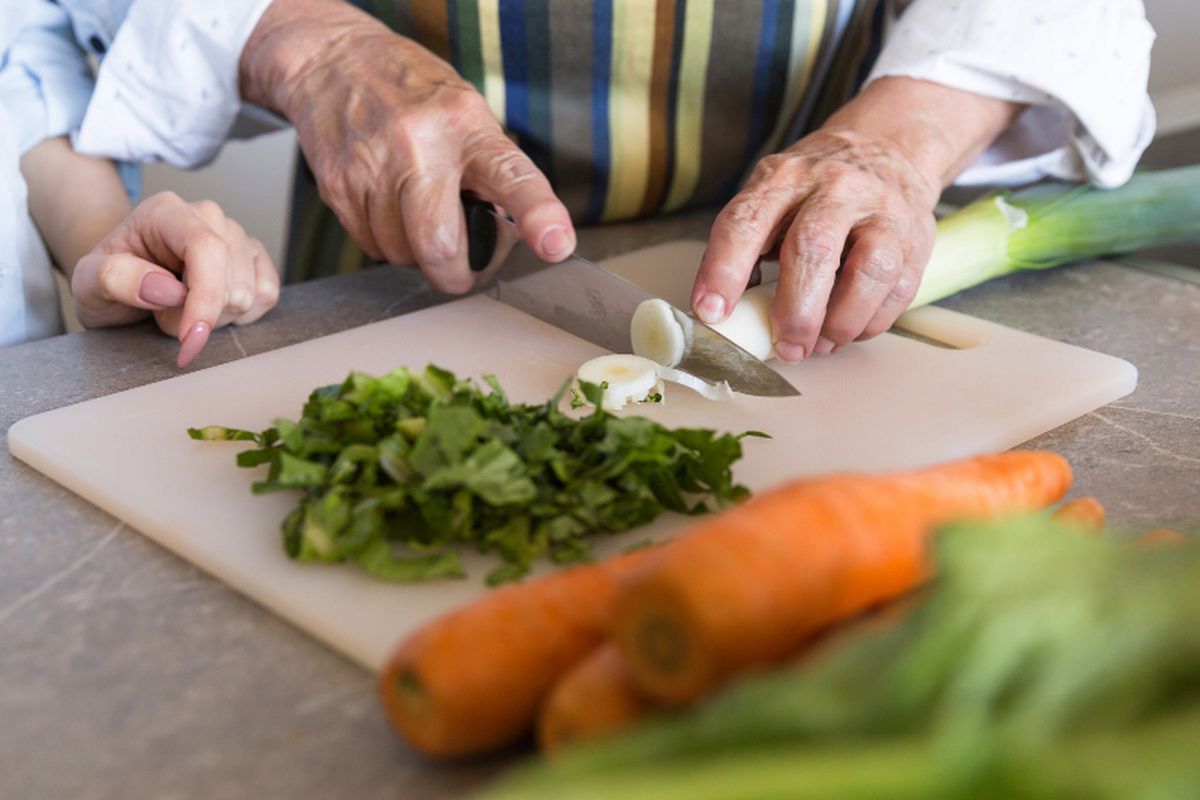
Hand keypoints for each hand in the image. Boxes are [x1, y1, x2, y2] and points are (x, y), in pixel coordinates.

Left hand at [72, 192, 279, 366]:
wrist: (119, 282)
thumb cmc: (107, 280)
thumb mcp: (86, 283)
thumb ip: (115, 278)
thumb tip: (166, 287)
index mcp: (167, 212)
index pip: (206, 248)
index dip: (205, 297)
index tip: (190, 338)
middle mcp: (208, 217)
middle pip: (231, 281)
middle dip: (199, 314)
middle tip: (162, 315)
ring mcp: (236, 236)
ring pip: (250, 294)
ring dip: (215, 318)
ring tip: (182, 310)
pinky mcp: (254, 258)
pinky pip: (268, 295)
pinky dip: (241, 315)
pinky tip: (212, 309)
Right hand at [240, 0, 574, 293]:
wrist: (334, 59)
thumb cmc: (412, 93)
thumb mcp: (466, 114)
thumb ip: (490, 171)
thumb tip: (510, 236)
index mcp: (466, 125)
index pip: (511, 175)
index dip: (538, 215)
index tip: (556, 245)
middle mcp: (420, 144)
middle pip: (440, 245)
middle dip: (454, 274)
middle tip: (460, 272)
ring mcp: (373, 165)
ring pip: (401, 254)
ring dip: (413, 252)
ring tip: (413, 212)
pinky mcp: (338, 185)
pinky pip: (370, 245)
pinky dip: (383, 240)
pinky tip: (384, 205)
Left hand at [692, 78, 1021, 360]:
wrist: (889, 150)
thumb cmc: (815, 190)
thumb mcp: (772, 198)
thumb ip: (747, 247)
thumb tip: (723, 314)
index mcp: (783, 178)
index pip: (745, 222)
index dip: (723, 270)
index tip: (711, 314)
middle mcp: (835, 187)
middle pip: (812, 248)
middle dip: (795, 311)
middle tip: (786, 348)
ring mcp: (882, 211)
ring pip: (868, 272)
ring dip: (840, 322)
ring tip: (820, 345)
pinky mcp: (916, 239)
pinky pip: (896, 292)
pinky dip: (869, 323)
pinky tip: (849, 329)